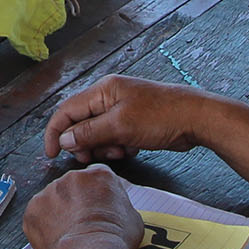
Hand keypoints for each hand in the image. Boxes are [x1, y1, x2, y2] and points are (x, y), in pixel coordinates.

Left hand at [24, 163, 146, 248]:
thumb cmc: (115, 240)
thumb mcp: (133, 217)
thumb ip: (119, 203)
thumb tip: (114, 207)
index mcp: (99, 175)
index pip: (96, 175)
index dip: (96, 192)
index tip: (96, 207)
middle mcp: (72, 177)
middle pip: (72, 185)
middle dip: (75, 201)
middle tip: (82, 223)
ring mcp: (49, 191)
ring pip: (52, 199)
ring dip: (57, 212)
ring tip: (69, 235)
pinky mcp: (33, 209)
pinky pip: (37, 215)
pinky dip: (43, 226)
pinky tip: (56, 240)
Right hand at [43, 74, 209, 164]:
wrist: (196, 118)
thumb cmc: (162, 116)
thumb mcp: (120, 126)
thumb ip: (89, 133)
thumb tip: (65, 140)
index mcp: (103, 90)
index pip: (67, 110)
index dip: (56, 132)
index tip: (52, 154)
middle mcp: (109, 96)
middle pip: (81, 123)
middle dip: (84, 143)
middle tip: (91, 158)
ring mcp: (122, 109)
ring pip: (98, 133)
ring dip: (103, 147)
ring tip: (120, 152)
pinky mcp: (133, 121)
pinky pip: (114, 136)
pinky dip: (117, 146)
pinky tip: (131, 149)